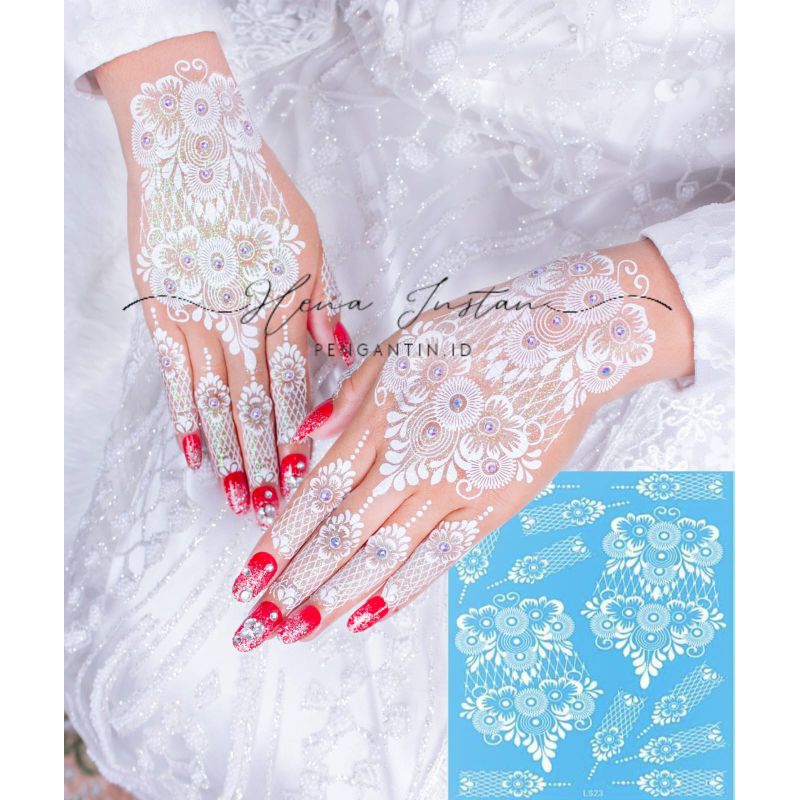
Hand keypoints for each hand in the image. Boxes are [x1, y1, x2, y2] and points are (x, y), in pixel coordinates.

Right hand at [96, 34, 351, 522]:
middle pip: (258, 404)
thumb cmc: (261, 194)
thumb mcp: (311, 243)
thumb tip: (342, 353)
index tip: (307, 474)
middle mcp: (242, 318)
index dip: (301, 432)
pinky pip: (174, 374)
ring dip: (228, 453)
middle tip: (272, 508)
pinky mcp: (162, 309)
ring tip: (236, 497)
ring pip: (216, 399)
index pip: (297, 385)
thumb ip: (322, 304)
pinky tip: (192, 455)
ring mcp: (198, 316)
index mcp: (285, 302)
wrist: (193, 147)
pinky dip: (183, 418)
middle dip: (267, 459)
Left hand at [229, 239, 693, 648]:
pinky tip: (368, 617)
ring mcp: (451, 488)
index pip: (317, 493)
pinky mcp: (493, 505)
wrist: (561, 342)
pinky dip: (403, 590)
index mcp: (381, 423)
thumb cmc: (480, 335)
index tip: (247, 575)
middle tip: (255, 626)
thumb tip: (304, 436)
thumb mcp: (402, 346)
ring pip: (381, 554)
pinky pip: (441, 557)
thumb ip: (351, 396)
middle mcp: (407, 463)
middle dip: (292, 584)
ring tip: (295, 631)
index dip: (279, 539)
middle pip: (338, 534)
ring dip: (334, 597)